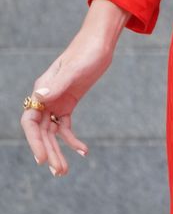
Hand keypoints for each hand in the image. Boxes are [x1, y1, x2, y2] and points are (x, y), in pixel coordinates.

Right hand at [20, 0, 128, 176]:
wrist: (101, 41)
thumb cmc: (86, 51)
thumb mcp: (75, 68)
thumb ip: (58, 82)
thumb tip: (39, 95)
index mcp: (42, 90)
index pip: (30, 122)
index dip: (34, 142)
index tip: (42, 158)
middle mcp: (46, 99)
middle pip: (42, 132)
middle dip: (49, 152)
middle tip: (59, 172)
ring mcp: (57, 102)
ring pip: (53, 133)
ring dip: (58, 151)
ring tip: (65, 171)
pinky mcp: (69, 103)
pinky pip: (66, 127)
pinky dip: (72, 140)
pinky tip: (83, 151)